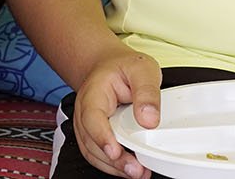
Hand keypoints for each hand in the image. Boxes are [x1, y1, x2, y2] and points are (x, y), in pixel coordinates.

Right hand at [72, 48, 161, 178]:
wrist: (110, 67)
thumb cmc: (124, 67)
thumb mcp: (142, 69)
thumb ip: (147, 92)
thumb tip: (149, 119)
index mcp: (93, 94)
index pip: (92, 118)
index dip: (102, 137)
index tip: (115, 152)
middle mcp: (84, 113)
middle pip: (92, 142)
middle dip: (113, 160)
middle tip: (136, 169)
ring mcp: (86, 127)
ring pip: (94, 153)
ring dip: (114, 167)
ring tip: (138, 173)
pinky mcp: (93, 136)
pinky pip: (99, 155)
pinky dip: (113, 165)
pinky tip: (130, 169)